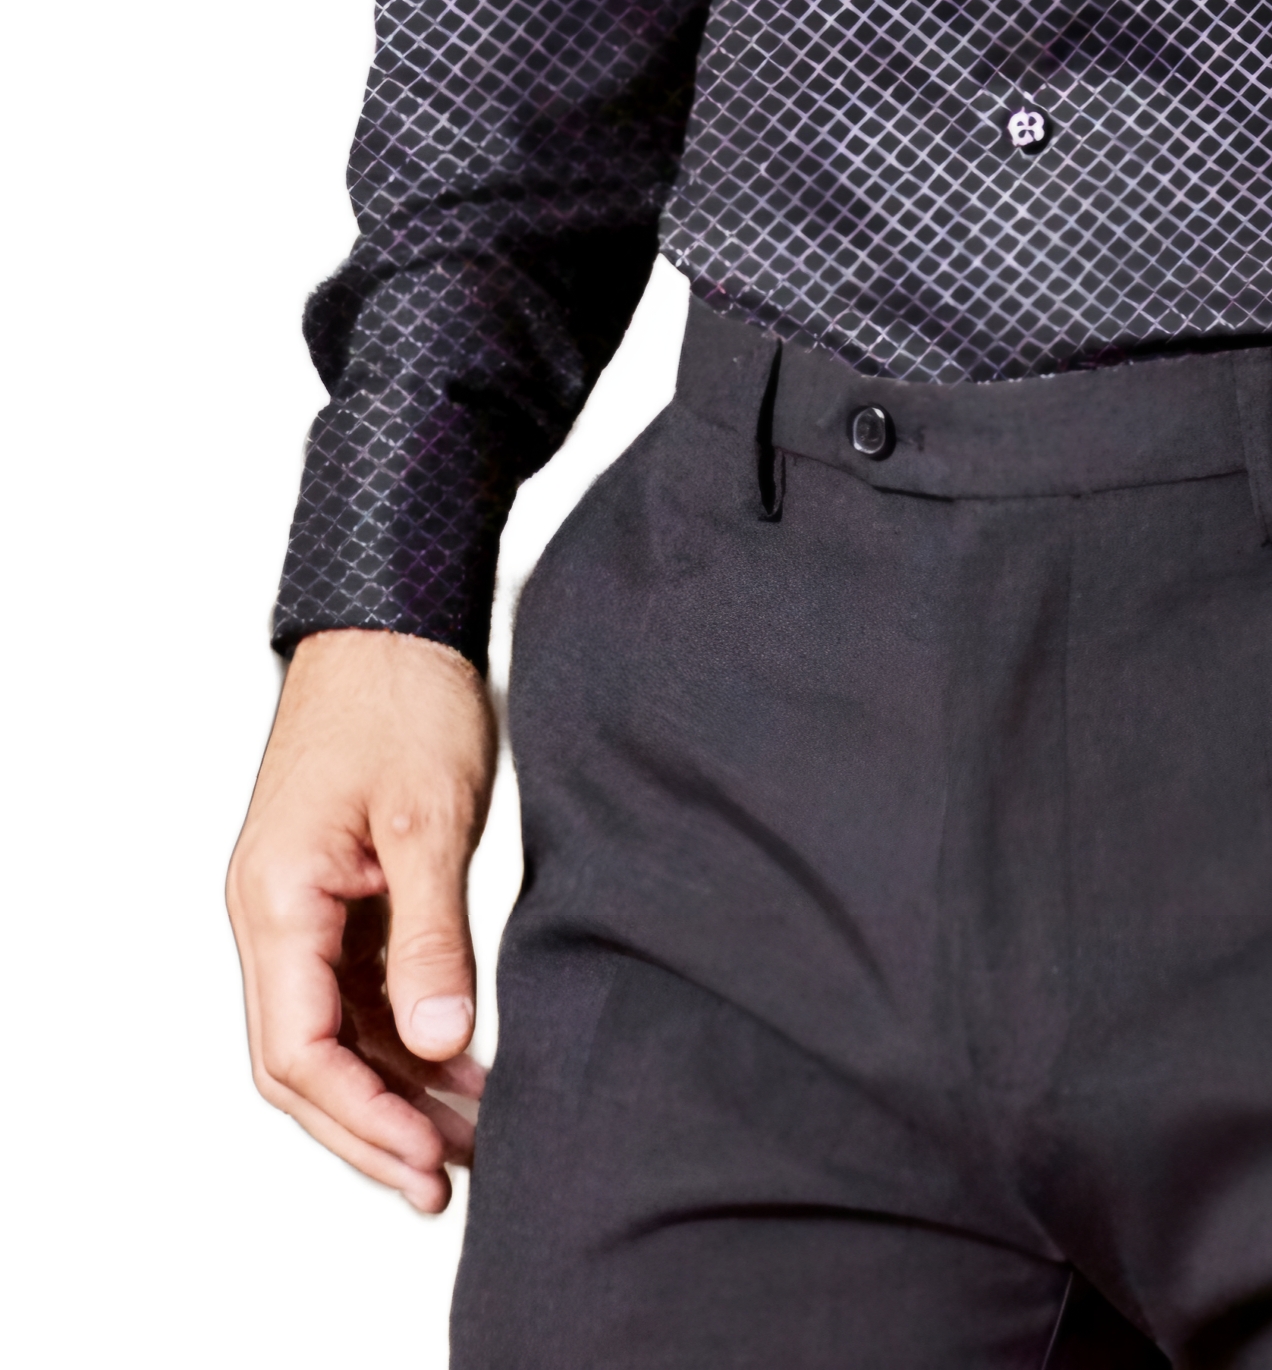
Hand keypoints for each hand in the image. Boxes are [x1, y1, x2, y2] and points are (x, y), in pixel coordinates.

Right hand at [227, 626, 498, 1212]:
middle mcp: (274, 914)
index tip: (426, 1160)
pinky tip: (463, 1066)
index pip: (297, 1050)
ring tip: (470, 1142)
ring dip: (395, 1088)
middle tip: (446, 1182)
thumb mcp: (428, 816)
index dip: (361, 1117)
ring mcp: (304, 904)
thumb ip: (431, 933)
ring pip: (334, 1031)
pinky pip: (360, 989)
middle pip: (305, 1060)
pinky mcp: (341, 890)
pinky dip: (406, 1034)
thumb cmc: (402, 695)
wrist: (395, 616)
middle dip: (372, 1128)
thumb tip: (439, 1045)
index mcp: (276, 900)